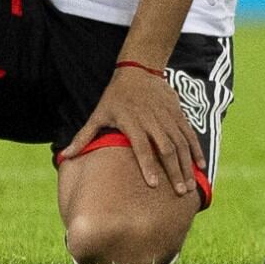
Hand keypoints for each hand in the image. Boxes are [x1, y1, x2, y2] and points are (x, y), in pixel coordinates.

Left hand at [62, 58, 200, 194]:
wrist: (139, 71)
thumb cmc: (115, 97)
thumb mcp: (98, 114)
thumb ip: (84, 136)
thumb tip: (64, 156)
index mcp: (133, 123)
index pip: (142, 148)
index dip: (148, 166)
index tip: (154, 185)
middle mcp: (153, 122)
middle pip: (166, 149)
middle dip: (174, 171)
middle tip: (180, 192)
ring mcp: (168, 118)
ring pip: (181, 144)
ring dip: (187, 165)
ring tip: (190, 185)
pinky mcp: (179, 115)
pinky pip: (189, 135)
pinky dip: (196, 150)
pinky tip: (200, 165)